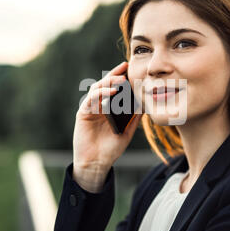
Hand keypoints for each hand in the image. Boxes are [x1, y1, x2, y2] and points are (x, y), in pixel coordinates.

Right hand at [72, 61, 142, 190]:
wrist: (97, 163)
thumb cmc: (111, 148)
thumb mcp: (128, 131)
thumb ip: (135, 118)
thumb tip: (146, 104)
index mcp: (108, 108)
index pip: (114, 88)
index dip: (120, 77)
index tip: (130, 68)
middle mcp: (98, 106)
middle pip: (105, 85)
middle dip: (114, 75)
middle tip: (125, 67)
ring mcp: (90, 109)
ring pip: (97, 89)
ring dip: (108, 82)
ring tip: (121, 79)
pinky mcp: (83, 114)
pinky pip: (91, 100)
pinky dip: (100, 94)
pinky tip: (111, 92)